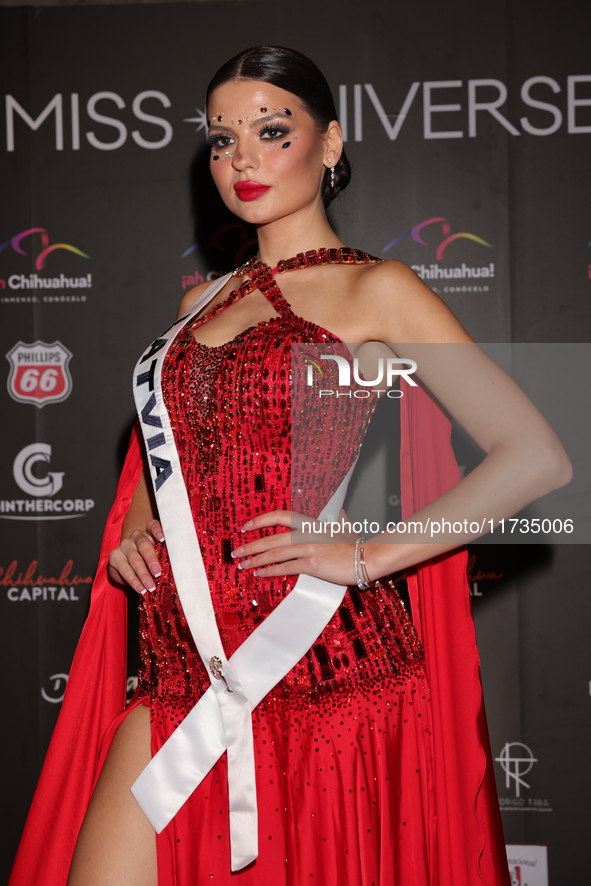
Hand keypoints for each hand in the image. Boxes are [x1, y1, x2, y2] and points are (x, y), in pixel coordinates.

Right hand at [108, 519, 164, 593]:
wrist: (127, 566)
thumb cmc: (147, 560)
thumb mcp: (156, 555)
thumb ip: (163, 557)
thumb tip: (175, 570)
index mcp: (149, 533)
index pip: (152, 526)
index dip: (157, 530)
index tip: (162, 538)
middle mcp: (137, 536)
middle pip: (144, 545)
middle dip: (151, 560)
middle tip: (157, 573)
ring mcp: (125, 545)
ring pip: (135, 560)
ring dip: (143, 575)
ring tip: (150, 586)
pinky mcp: (115, 556)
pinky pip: (125, 570)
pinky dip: (134, 581)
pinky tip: (140, 588)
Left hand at [231, 509, 370, 586]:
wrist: (368, 557)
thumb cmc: (357, 544)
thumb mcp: (345, 525)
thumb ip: (338, 517)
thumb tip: (339, 511)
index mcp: (311, 523)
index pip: (280, 516)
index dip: (260, 520)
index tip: (246, 527)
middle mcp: (306, 533)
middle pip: (271, 537)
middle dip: (250, 545)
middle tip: (236, 552)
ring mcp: (308, 547)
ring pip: (274, 552)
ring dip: (255, 559)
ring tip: (243, 565)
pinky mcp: (312, 563)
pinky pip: (285, 567)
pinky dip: (269, 570)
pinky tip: (259, 573)